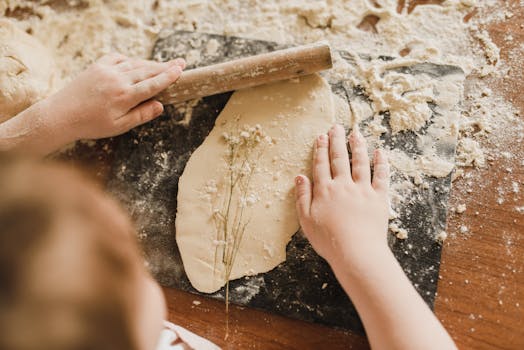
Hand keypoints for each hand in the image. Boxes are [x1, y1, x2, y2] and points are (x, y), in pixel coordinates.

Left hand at [48, 53, 184, 140]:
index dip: (168, 77)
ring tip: (164, 64)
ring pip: (134, 64)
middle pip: (147, 71)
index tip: (180, 71)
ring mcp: (106, 71)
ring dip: (150, 64)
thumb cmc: (91, 125)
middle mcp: (117, 80)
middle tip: (180, 63)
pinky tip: (135, 63)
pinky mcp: (96, 67)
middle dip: (165, 67)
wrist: (61, 115)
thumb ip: (141, 115)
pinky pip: (118, 58)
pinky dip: (129, 60)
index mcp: (125, 96)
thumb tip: (160, 106)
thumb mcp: (119, 126)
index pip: (153, 84)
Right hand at [294, 124, 389, 269]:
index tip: (321, 137)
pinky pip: (381, 177)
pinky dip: (381, 163)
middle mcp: (343, 186)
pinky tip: (380, 152)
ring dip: (357, 146)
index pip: (321, 165)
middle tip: (336, 127)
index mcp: (325, 191)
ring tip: (355, 134)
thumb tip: (300, 177)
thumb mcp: (306, 220)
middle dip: (336, 142)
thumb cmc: (328, 240)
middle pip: (339, 159)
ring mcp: (363, 190)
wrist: (356, 252)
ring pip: (360, 163)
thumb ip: (303, 197)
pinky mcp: (379, 198)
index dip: (320, 150)